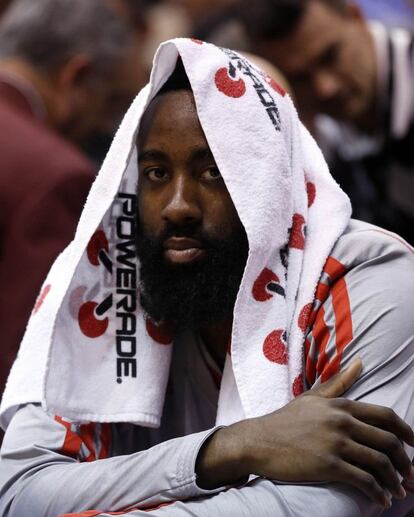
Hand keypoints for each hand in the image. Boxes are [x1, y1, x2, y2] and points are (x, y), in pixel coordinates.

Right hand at [196, 359, 413, 507]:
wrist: (259, 440)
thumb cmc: (285, 420)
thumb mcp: (312, 397)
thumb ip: (339, 382)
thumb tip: (360, 362)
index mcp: (340, 405)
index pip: (385, 416)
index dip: (406, 432)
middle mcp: (342, 422)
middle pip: (388, 441)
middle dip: (406, 462)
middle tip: (411, 475)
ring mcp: (335, 443)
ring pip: (380, 463)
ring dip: (395, 481)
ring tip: (398, 492)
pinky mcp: (328, 465)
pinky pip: (364, 481)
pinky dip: (378, 493)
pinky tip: (381, 500)